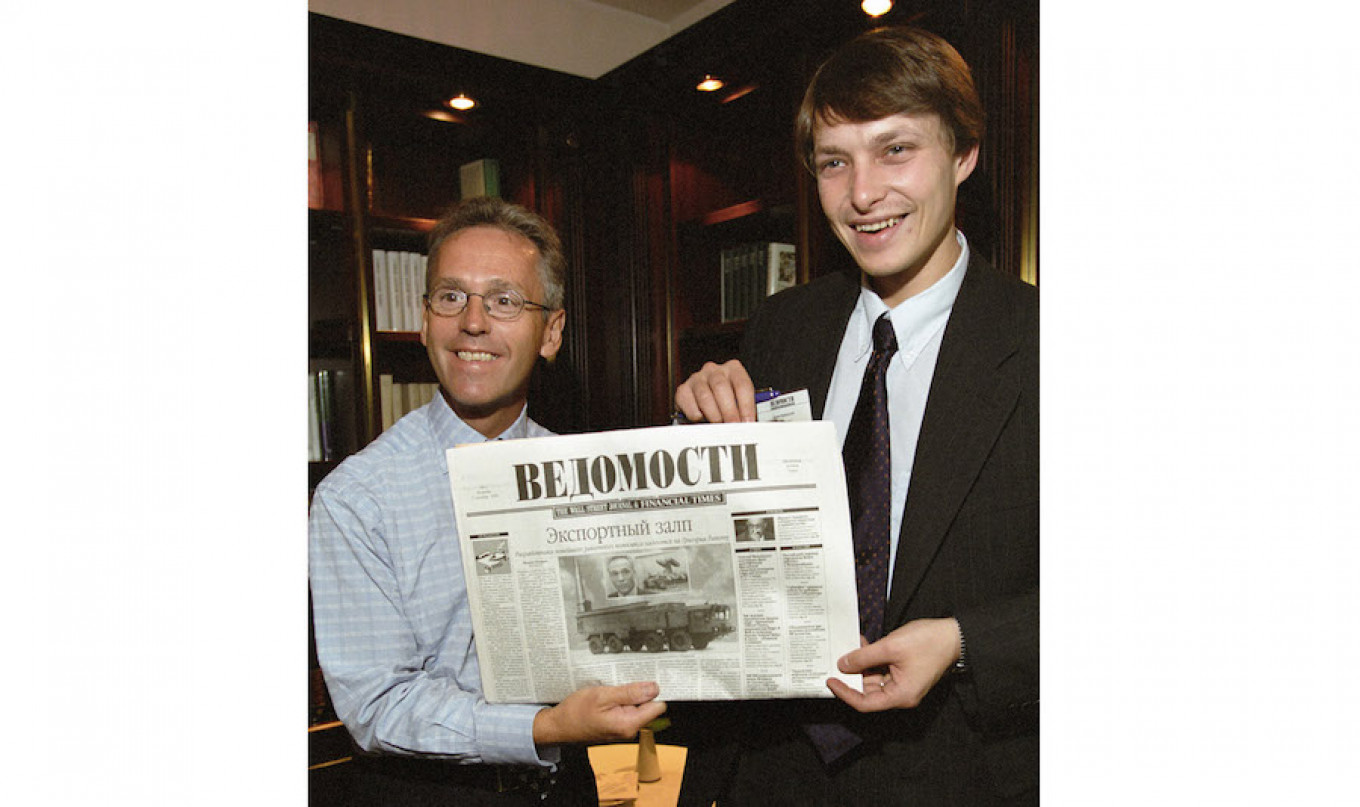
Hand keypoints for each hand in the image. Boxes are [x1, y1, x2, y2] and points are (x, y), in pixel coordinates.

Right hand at [532, 681, 666, 744]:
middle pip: (647, 705)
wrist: (558, 726)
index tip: (647, 677)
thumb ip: (629, 693)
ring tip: (612, 687)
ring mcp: (622, 728)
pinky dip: (620, 700)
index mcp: (628, 724)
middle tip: (622, 680)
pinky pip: (626, 709)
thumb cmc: (575, 712)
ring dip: (627, 694)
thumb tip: (654, 688)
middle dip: (638, 691)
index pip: (657, 706)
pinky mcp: (616, 725)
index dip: (653, 690)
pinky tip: (608, 694)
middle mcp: (628, 729)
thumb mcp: (602, 696)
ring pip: (636, 706)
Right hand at [674, 360, 755, 422]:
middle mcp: (714, 370)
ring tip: (719, 426)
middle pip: (721, 387)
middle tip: (733, 426)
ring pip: (704, 395)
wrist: (705, 400)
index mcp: (733, 369)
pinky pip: (689, 403)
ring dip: (713, 414)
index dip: (746, 406)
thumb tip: (748, 425)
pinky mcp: (683, 389)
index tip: (747, 422)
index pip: (742, 385)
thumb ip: (744, 411)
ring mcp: (697, 378)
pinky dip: (696, 414)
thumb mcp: (739, 401)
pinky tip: (703, 418)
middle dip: (728, 411)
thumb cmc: (726, 401)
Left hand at [826, 618, 960, 712]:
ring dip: (862, 664)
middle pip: (868, 691)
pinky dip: (873, 659)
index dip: (845, 693)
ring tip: (851, 645)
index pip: (864, 703)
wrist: (955, 635)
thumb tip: (843, 665)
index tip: (830, 680)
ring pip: (874, 679)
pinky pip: (883, 670)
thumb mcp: (890, 647)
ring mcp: (904, 683)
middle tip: (837, 658)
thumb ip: (864, 657)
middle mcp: (901, 694)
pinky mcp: (905, 673)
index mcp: (900, 695)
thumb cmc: (928, 642)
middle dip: (852, 675)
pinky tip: (865, 644)